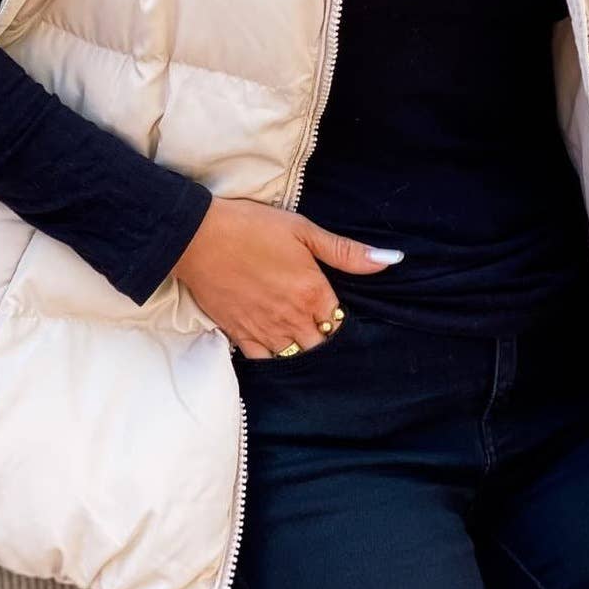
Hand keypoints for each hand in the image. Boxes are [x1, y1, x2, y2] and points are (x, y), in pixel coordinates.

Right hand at [171, 196, 402, 358]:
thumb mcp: (304, 231)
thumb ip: (346, 252)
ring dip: (299, 349)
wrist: (198, 236)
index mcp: (313, 293)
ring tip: (298, 336)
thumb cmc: (252, 228)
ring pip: (294, 356)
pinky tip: (274, 346)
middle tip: (316, 325)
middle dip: (321, 337)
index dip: (336, 318)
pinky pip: (263, 360)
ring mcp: (264, 330)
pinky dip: (272, 357)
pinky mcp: (238, 334)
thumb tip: (390, 260)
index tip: (331, 310)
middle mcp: (292, 318)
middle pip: (319, 344)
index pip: (338, 322)